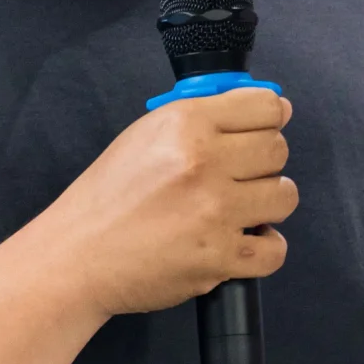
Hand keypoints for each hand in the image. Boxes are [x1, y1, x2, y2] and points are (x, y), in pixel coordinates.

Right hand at [29, 88, 296, 317]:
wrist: (78, 255)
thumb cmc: (110, 195)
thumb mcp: (146, 133)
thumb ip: (204, 116)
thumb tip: (272, 107)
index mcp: (185, 123)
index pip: (266, 106)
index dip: (268, 118)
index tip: (261, 130)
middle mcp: (203, 162)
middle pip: (278, 150)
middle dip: (264, 162)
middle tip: (240, 174)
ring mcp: (214, 212)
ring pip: (284, 196)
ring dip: (267, 203)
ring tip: (239, 208)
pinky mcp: (219, 258)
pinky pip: (274, 249)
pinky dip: (262, 248)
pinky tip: (239, 241)